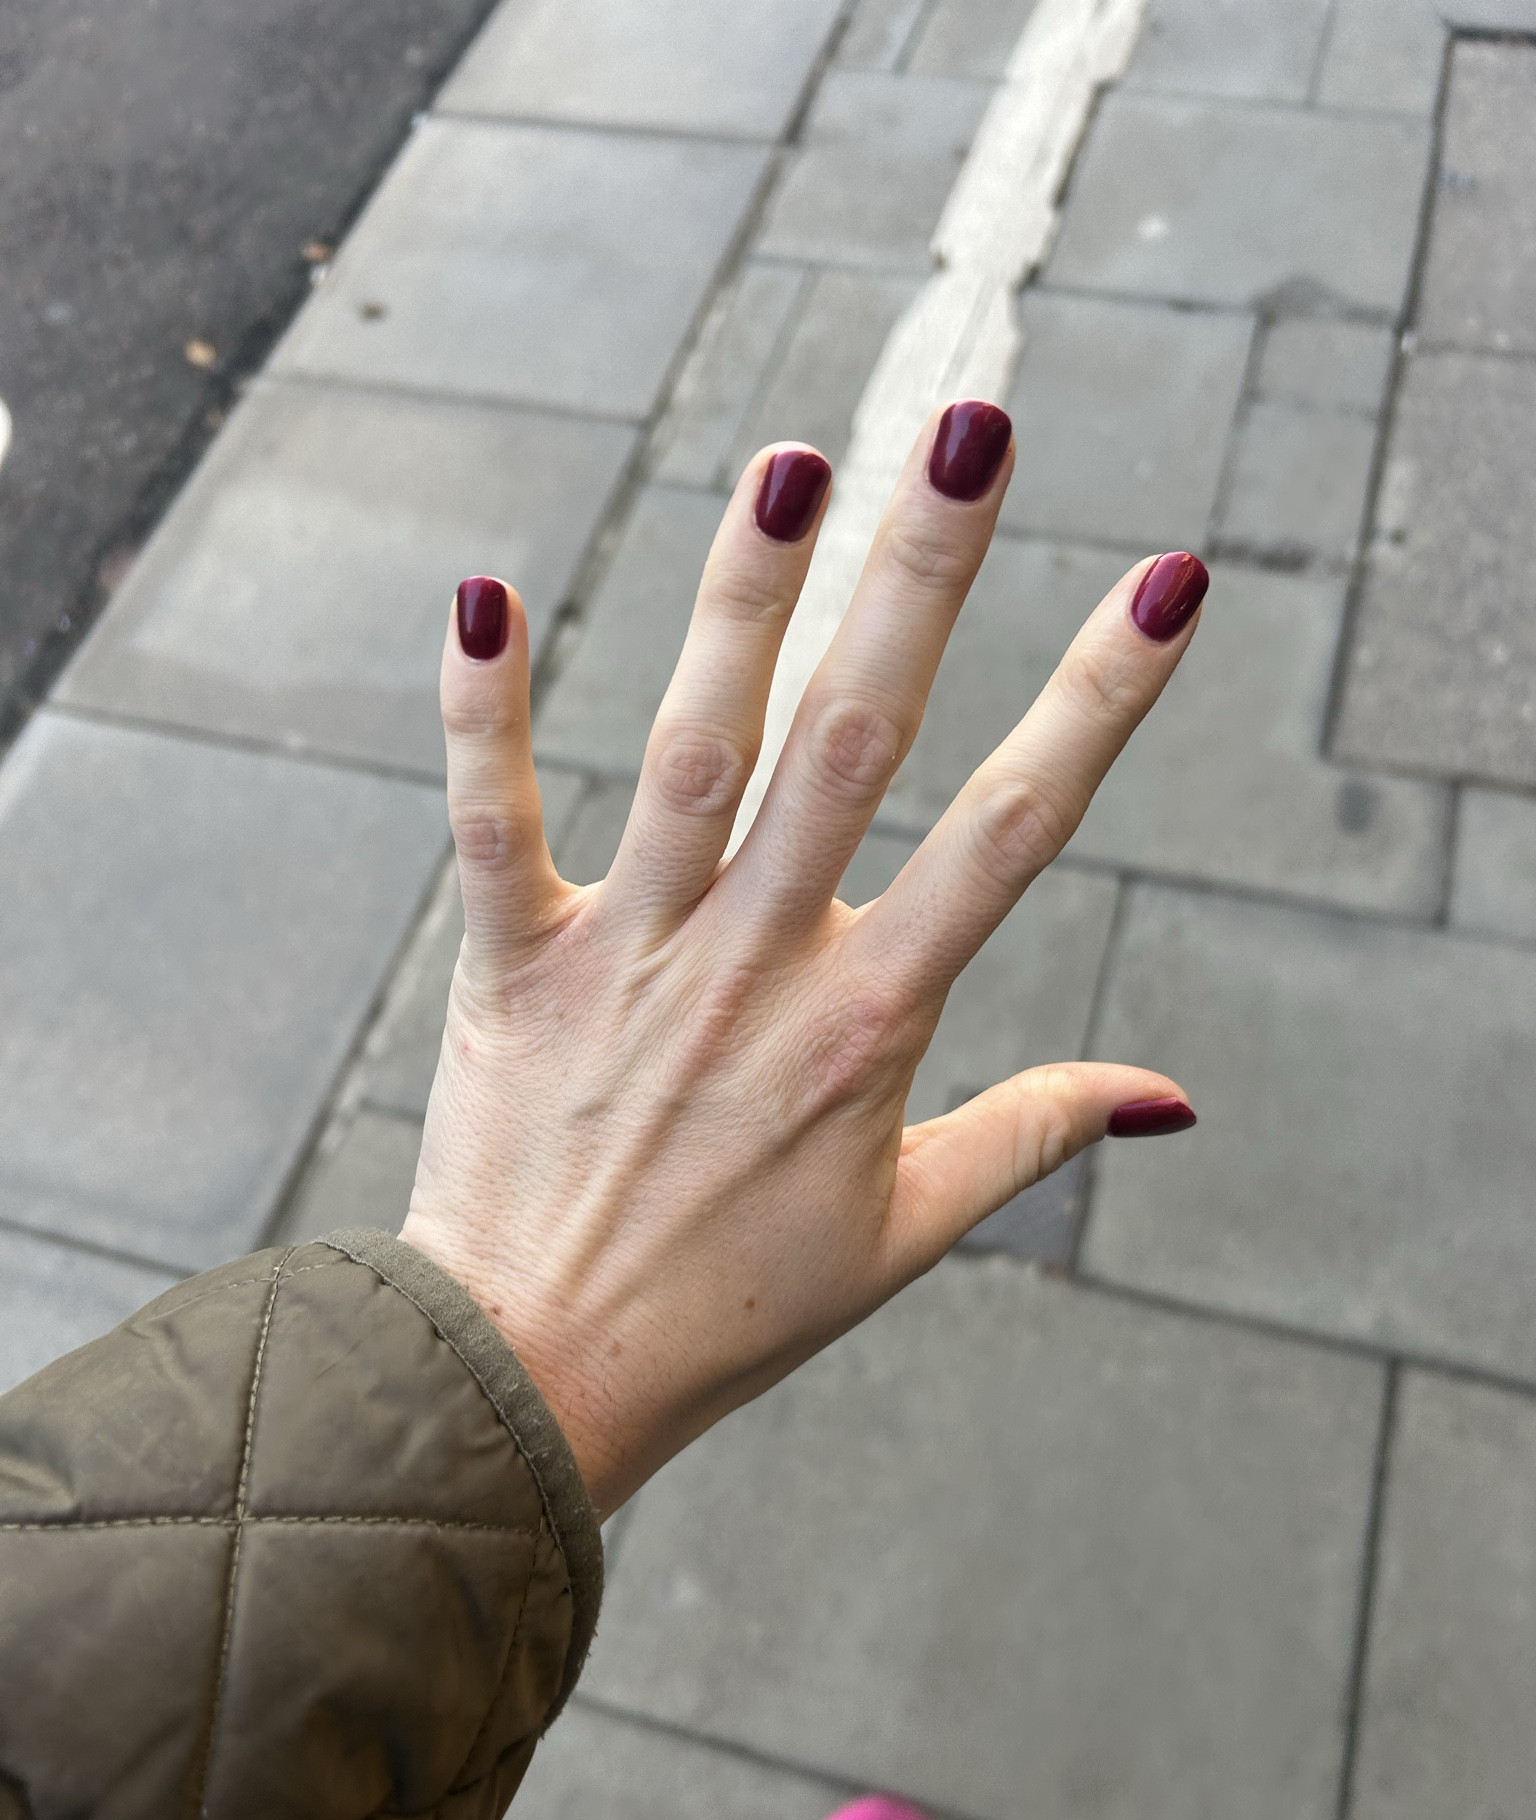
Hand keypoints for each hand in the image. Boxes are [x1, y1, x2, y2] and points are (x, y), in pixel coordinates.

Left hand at [400, 405, 1204, 1515]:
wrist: (540, 1376)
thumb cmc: (735, 1307)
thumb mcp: (910, 1230)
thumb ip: (1038, 1134)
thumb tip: (1174, 1097)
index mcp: (872, 1024)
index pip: (1011, 832)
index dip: (1097, 702)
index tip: (1167, 581)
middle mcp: (760, 965)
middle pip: (858, 743)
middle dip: (923, 578)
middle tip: (972, 429)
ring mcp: (634, 957)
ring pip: (700, 750)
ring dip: (744, 602)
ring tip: (792, 465)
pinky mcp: (513, 966)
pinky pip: (494, 820)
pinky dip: (484, 710)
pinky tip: (484, 591)